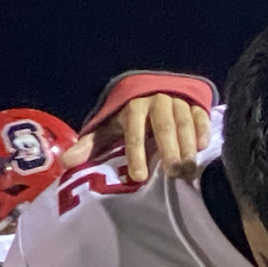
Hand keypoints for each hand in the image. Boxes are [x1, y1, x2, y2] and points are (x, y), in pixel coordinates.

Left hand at [60, 93, 210, 181]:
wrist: (154, 89)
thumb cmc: (129, 116)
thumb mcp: (109, 127)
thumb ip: (91, 146)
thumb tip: (65, 163)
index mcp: (133, 107)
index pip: (134, 132)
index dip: (136, 154)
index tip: (138, 177)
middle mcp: (156, 101)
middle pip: (164, 127)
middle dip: (169, 150)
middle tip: (174, 174)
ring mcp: (177, 101)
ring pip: (184, 123)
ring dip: (187, 146)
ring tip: (188, 169)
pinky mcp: (195, 104)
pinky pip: (200, 117)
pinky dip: (202, 131)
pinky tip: (202, 148)